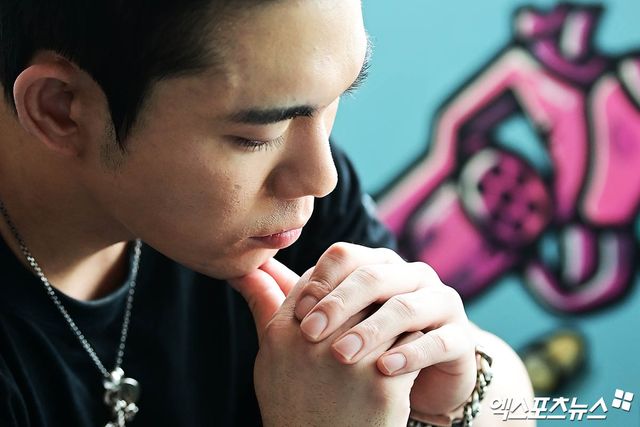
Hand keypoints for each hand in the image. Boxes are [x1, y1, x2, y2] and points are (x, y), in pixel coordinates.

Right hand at [229, 258, 420, 426]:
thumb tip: (246, 268)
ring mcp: (348, 361)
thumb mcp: (269, 356)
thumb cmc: (294, 403)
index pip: (316, 279)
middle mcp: (312, 342)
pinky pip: (411, 340)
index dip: (335, 286)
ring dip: (394, 319)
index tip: (345, 301)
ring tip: (395, 333)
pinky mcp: (381, 383)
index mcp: (282, 331)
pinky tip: (406, 358)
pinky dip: (413, 346)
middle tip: (375, 314)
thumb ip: (263, 305)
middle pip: (354, 290)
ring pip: (386, 310)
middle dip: (368, 301)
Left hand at [292, 242, 477, 419]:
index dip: (319, 282)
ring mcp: (438, 302)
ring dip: (371, 330)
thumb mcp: (327, 324)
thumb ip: (287, 297)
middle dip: (339, 304)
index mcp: (375, 265)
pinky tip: (384, 370)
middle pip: (373, 275)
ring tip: (342, 355)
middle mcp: (408, 276)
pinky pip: (438, 339)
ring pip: (405, 306)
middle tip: (310, 334)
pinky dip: (410, 354)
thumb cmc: (365, 349)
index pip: (345, 256)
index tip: (295, 314)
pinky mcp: (460, 336)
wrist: (417, 383)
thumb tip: (244, 270)